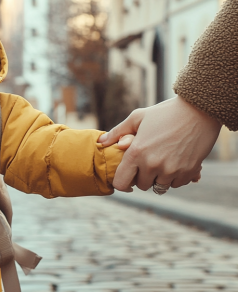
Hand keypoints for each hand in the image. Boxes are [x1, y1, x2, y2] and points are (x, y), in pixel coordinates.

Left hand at [98, 96, 220, 191]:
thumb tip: (101, 142)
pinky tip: (176, 161)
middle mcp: (152, 165)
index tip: (127, 175)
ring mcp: (171, 170)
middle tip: (148, 161)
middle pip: (142, 185)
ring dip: (159, 178)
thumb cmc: (164, 113)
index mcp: (137, 152)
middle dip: (143, 176)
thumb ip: (118, 132)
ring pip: (160, 186)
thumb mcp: (137, 117)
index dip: (122, 182)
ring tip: (162, 160)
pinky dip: (175, 177)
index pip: (121, 183)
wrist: (198, 111)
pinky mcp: (189, 172)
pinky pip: (176, 184)